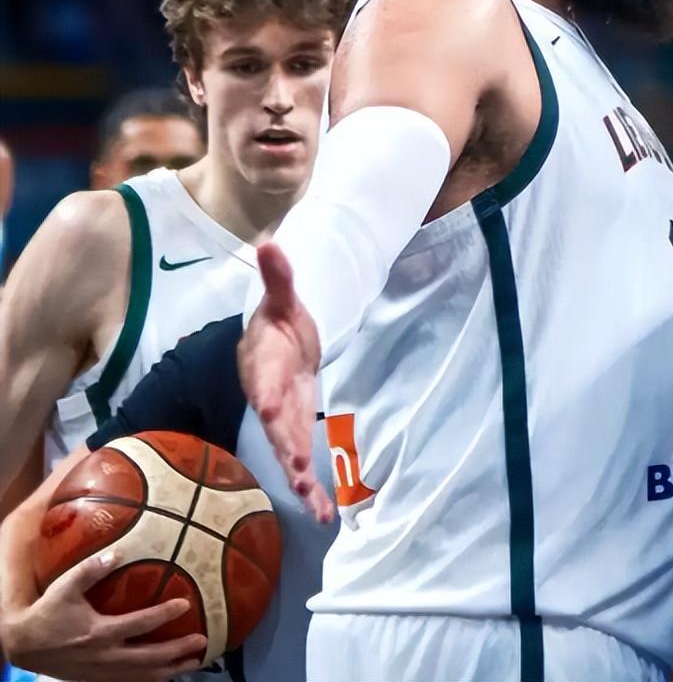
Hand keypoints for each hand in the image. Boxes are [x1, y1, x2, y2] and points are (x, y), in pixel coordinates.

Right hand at [1, 548, 205, 681]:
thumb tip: (117, 553)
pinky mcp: (96, 679)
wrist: (23, 645)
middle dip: (177, 651)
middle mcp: (104, 656)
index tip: (185, 605)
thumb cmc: (46, 613)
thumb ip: (90, 570)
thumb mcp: (64, 587)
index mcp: (100, 633)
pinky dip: (149, 680)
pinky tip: (165, 675)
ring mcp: (101, 671)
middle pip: (149, 658)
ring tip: (193, 663)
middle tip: (201, 641)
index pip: (140, 624)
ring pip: (141, 676)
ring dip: (169, 670)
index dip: (164, 615)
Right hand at [239, 242, 333, 522]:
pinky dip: (310, 487)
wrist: (273, 346)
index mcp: (263, 363)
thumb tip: (268, 241)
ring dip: (299, 478)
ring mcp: (281, 418)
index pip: (263, 378)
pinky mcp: (295, 432)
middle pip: (275, 423)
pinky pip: (300, 461)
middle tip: (298, 470)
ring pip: (287, 450)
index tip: (270, 405)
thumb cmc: (278, 323)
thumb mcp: (282, 299)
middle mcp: (268, 397)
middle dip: (286, 446)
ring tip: (314, 505)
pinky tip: (326, 512)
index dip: (267, 392)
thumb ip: (277, 277)